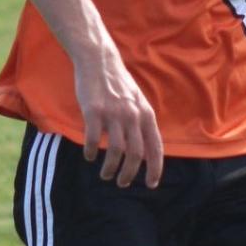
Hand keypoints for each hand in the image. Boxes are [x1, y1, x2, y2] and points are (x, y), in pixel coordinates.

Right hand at [73, 39, 163, 187]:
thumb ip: (141, 124)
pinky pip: (94, 139)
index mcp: (146, 115)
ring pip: (116, 151)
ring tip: (105, 176)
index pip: (155, 148)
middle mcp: (133, 116)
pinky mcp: (94, 111)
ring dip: (110, 169)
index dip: (155, 169)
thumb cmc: (118, 85)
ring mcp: (113, 113)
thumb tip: (144, 151)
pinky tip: (89, 156)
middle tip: (122, 183)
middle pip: (136, 154)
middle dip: (129, 174)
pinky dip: (92, 152)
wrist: (99, 61)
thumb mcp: (137, 103)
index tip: (151, 184)